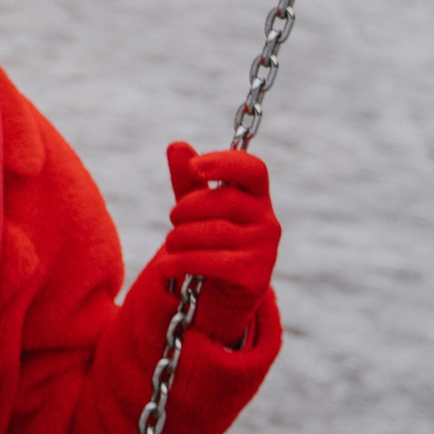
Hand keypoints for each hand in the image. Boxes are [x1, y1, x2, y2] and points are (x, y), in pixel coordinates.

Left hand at [161, 142, 278, 347]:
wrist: (226, 287)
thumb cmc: (212, 235)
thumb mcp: (199, 206)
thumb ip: (188, 178)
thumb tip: (177, 146)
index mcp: (258, 195)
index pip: (253, 169)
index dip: (225, 163)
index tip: (195, 167)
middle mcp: (268, 220)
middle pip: (224, 200)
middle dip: (187, 208)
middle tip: (173, 218)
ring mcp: (265, 249)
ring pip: (212, 232)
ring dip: (179, 237)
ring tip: (171, 243)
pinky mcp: (254, 276)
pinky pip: (209, 262)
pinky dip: (179, 262)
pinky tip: (165, 267)